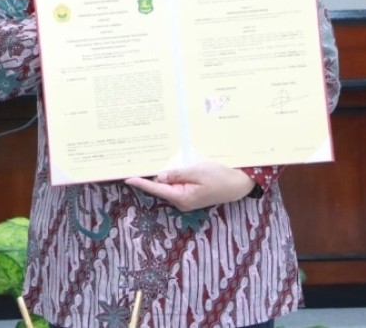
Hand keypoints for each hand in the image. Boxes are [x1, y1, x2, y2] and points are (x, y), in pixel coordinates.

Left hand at [124, 161, 254, 211]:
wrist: (238, 184)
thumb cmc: (220, 177)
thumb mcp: (197, 172)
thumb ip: (177, 174)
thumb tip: (159, 177)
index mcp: (182, 198)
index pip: (157, 189)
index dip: (142, 183)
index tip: (128, 179)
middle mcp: (181, 201)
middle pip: (161, 187)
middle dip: (151, 176)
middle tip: (139, 163)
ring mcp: (185, 199)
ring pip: (168, 186)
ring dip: (162, 175)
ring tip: (152, 163)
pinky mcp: (190, 195)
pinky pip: (176, 185)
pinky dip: (171, 177)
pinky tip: (168, 168)